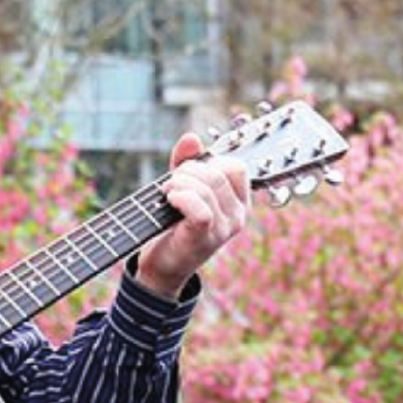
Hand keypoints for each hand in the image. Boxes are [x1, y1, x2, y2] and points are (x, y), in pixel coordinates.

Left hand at [134, 132, 251, 298]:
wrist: (163, 264)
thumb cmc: (175, 225)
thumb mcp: (183, 188)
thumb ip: (187, 161)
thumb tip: (191, 138)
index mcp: (238, 202)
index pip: (236, 167)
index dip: (209, 162)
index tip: (190, 174)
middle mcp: (238, 216)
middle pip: (218, 174)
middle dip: (187, 172)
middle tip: (171, 185)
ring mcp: (225, 229)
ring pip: (207, 187)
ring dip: (179, 184)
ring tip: (167, 193)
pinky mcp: (206, 238)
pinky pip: (200, 209)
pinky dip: (181, 198)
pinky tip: (170, 200)